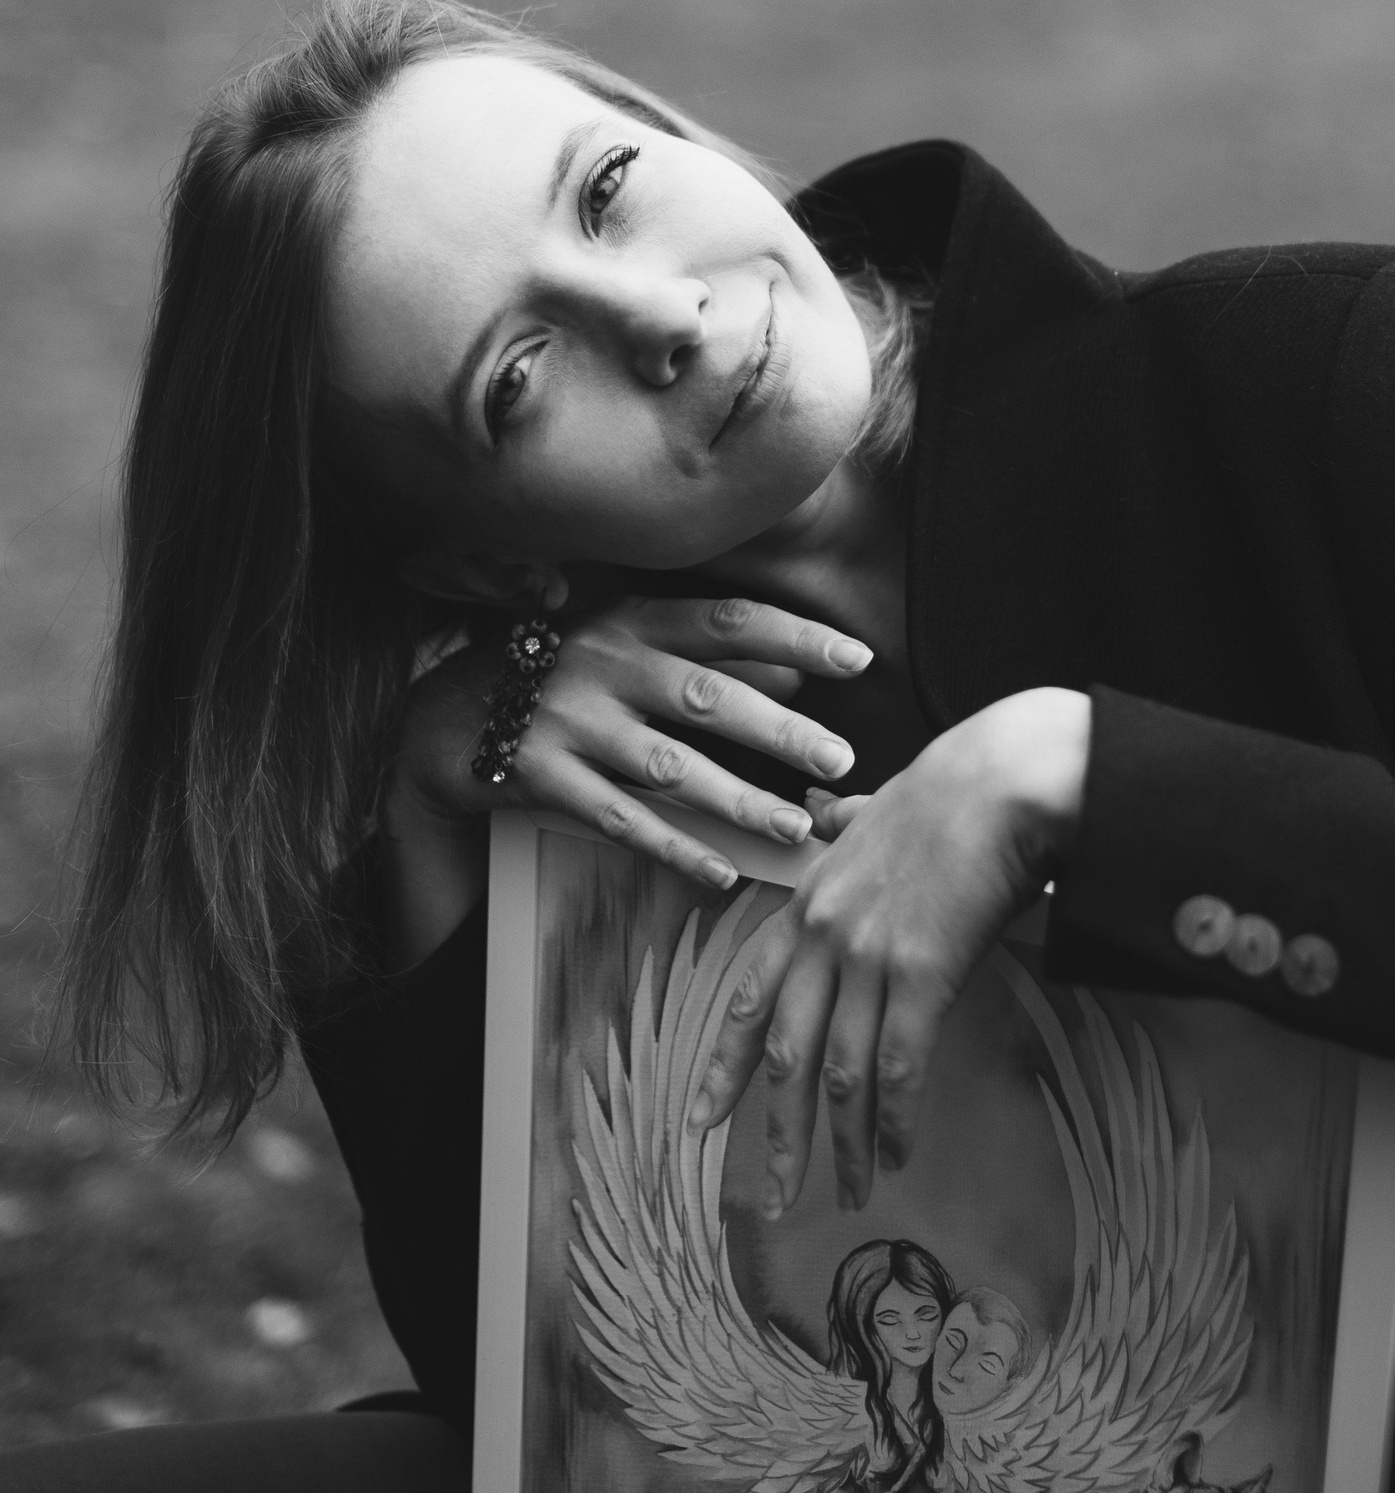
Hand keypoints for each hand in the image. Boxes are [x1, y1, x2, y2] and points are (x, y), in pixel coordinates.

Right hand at [380, 596, 872, 956]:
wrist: (438, 717)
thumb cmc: (555, 674)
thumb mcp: (624, 646)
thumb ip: (705, 658)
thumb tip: (795, 677)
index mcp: (631, 619)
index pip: (727, 620)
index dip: (795, 636)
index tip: (858, 658)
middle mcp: (603, 664)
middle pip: (707, 697)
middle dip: (782, 732)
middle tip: (842, 760)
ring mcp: (569, 722)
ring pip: (669, 767)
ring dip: (739, 800)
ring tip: (797, 826)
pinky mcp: (540, 778)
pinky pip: (618, 820)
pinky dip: (672, 848)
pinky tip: (721, 873)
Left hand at [687, 687, 1090, 1213]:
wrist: (1003, 778)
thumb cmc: (953, 790)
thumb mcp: (879, 808)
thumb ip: (848, 823)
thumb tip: (832, 810)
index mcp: (808, 902)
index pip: (750, 998)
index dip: (723, 1066)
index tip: (699, 1119)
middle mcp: (825, 935)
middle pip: (786, 1055)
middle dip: (778, 1135)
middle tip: (773, 1198)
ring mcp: (869, 955)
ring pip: (839, 1072)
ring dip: (844, 1143)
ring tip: (853, 1192)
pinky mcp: (922, 972)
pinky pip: (899, 1064)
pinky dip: (896, 1117)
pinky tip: (899, 1151)